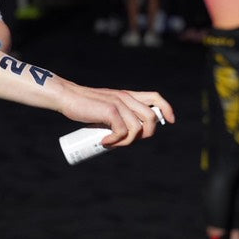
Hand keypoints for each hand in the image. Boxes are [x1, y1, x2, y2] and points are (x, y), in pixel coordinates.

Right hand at [55, 80, 174, 146]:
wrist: (67, 97)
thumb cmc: (84, 105)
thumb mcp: (106, 107)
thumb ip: (118, 115)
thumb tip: (127, 136)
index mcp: (128, 95)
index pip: (155, 97)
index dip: (167, 109)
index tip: (171, 122)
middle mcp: (126, 97)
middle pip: (152, 117)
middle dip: (145, 135)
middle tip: (126, 142)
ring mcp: (119, 103)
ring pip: (139, 128)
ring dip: (128, 142)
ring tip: (111, 144)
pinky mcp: (111, 110)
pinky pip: (122, 132)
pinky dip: (115, 142)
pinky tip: (104, 143)